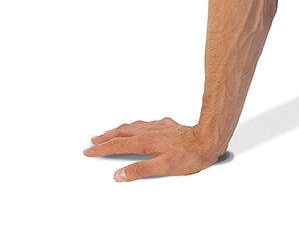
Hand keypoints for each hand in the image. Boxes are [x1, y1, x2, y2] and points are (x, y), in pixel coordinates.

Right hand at [84, 117, 223, 181]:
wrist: (209, 139)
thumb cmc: (191, 154)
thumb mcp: (163, 167)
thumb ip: (140, 170)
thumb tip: (120, 174)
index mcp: (146, 142)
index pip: (118, 145)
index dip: (101, 149)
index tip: (89, 151)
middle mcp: (151, 132)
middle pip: (123, 133)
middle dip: (107, 137)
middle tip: (94, 140)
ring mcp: (160, 128)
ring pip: (135, 127)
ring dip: (120, 130)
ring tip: (112, 132)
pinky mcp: (169, 126)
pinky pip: (148, 124)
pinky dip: (138, 126)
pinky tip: (141, 127)